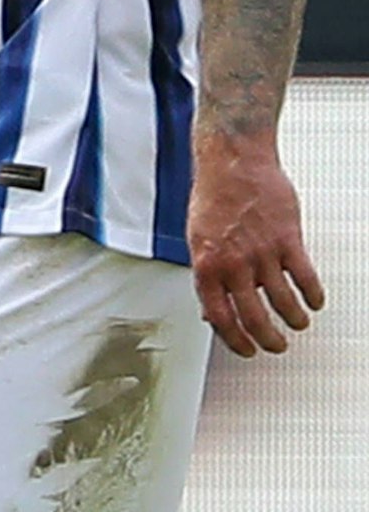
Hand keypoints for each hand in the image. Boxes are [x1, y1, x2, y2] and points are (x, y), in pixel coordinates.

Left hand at [187, 133, 324, 356]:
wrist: (232, 161)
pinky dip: (313, 296)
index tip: (246, 350)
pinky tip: (314, 301)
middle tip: (275, 346)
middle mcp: (234, 263)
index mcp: (206, 264)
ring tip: (297, 324)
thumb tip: (211, 308)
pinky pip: (306, 278)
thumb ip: (208, 273)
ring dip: (294, 321)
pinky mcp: (288, 240)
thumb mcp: (197, 237)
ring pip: (284, 304)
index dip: (234, 340)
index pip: (220, 317)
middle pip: (254, 318)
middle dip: (268, 340)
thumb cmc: (213, 196)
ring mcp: (262, 252)